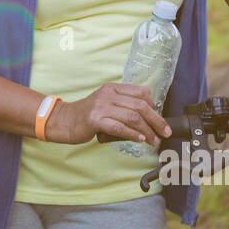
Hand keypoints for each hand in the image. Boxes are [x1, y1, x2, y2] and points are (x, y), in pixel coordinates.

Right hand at [48, 83, 171, 144]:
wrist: (64, 121)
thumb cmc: (87, 116)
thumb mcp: (105, 103)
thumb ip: (122, 105)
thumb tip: (147, 117)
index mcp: (112, 88)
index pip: (141, 92)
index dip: (154, 105)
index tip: (158, 119)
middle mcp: (108, 94)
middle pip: (140, 105)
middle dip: (156, 120)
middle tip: (164, 132)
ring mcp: (101, 106)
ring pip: (132, 116)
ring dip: (147, 130)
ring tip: (153, 140)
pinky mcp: (95, 120)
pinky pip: (119, 126)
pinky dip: (132, 134)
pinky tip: (140, 139)